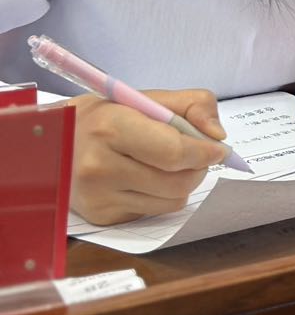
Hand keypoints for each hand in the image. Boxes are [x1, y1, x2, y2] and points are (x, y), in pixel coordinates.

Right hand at [69, 88, 227, 226]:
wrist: (56, 141)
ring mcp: (97, 197)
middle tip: (196, 155)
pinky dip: (162, 197)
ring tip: (168, 164)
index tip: (218, 149)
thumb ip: (193, 104)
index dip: (204, 152)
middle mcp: (100, 167)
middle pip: (178, 182)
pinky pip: (154, 212)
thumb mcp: (147, 97)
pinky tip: (145, 178)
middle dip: (198, 168)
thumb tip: (218, 136)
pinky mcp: (100, 217)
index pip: (174, 152)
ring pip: (172, 201)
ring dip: (183, 184)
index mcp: (111, 128)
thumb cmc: (108, 116)